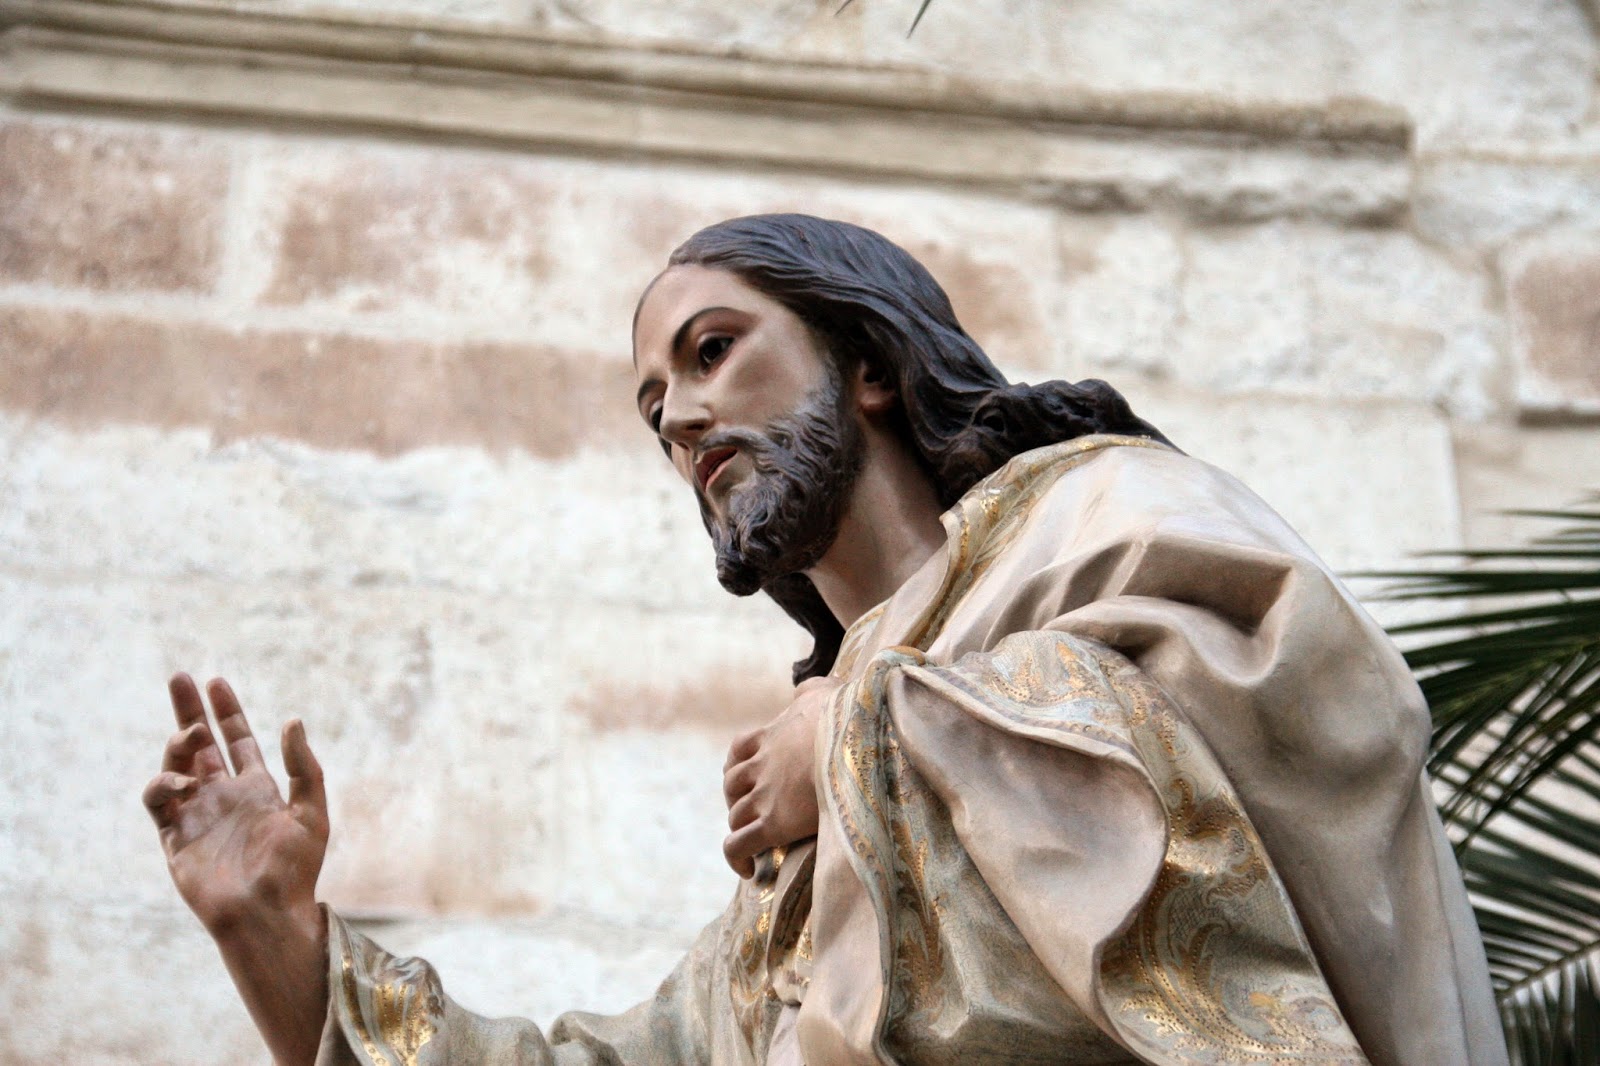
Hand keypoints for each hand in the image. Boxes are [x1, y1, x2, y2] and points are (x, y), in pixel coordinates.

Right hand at [144, 673, 328, 936]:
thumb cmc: (295, 870)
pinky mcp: (175, 838)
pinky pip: (158, 801)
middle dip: (189, 711)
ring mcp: (197, 815)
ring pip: (177, 767)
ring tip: (194, 733)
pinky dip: (163, 784)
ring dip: (181, 744)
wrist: (266, 913)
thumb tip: (292, 720)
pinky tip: (182, 781)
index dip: (226, 711)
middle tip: (179, 677)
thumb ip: (305, 767)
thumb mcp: (312, 812)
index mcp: (258, 790)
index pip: (237, 740)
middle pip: (200, 745)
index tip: (216, 681)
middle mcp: (224, 798)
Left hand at [721, 675, 841, 877]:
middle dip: (738, 798)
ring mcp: (764, 795)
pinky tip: (748, 871)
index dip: (740, 764)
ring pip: (736, 815)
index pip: (740, 749)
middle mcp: (761, 765)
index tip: (750, 775)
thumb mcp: (824, 691)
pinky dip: (737, 858)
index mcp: (772, 735)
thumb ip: (812, 690)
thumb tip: (810, 689)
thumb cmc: (844, 715)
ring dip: (741, 828)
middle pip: (732, 785)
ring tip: (754, 843)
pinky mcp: (773, 822)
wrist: (851, 741)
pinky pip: (740, 845)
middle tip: (754, 812)